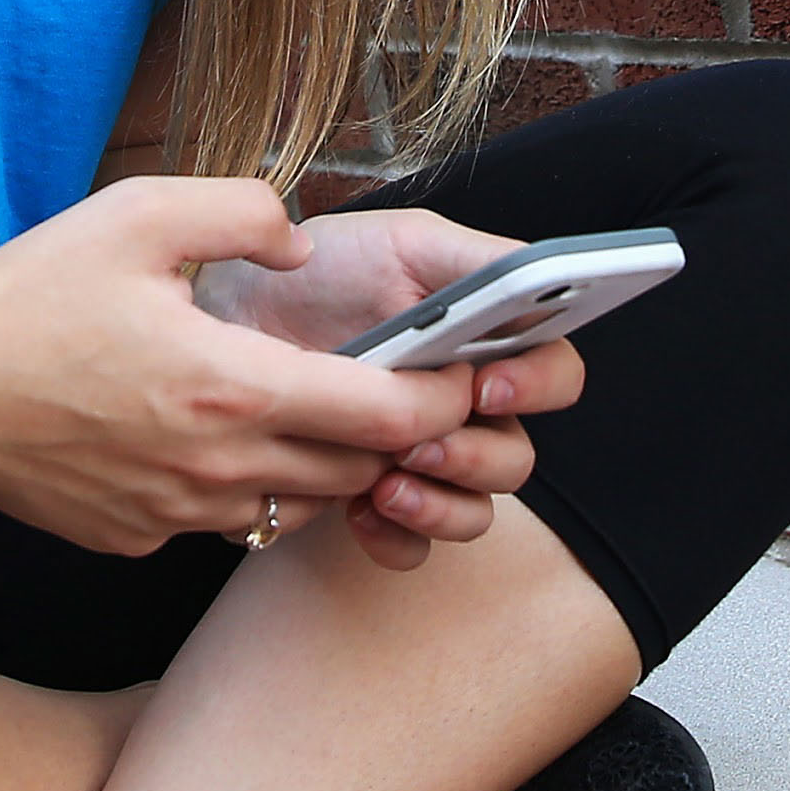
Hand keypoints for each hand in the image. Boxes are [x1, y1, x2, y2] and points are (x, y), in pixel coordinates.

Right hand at [0, 181, 563, 564]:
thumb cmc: (32, 295)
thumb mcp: (138, 213)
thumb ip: (247, 212)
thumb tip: (305, 248)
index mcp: (230, 389)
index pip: (388, 419)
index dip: (441, 398)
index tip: (455, 369)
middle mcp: (216, 468)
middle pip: (358, 472)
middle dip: (392, 434)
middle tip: (391, 381)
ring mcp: (177, 514)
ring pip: (297, 503)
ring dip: (320, 461)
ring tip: (300, 400)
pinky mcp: (140, 538)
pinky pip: (227, 520)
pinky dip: (245, 484)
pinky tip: (210, 431)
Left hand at [196, 206, 584, 570]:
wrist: (235, 315)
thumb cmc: (321, 272)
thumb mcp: (402, 243)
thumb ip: (478, 260)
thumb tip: (538, 279)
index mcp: (487, 343)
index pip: (554, 373)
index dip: (538, 386)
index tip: (487, 385)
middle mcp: (465, 407)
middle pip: (517, 457)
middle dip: (476, 456)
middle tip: (419, 442)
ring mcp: (423, 457)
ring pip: (476, 511)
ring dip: (441, 505)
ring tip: (387, 482)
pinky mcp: (377, 497)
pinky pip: (413, 547)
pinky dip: (396, 537)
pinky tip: (360, 510)